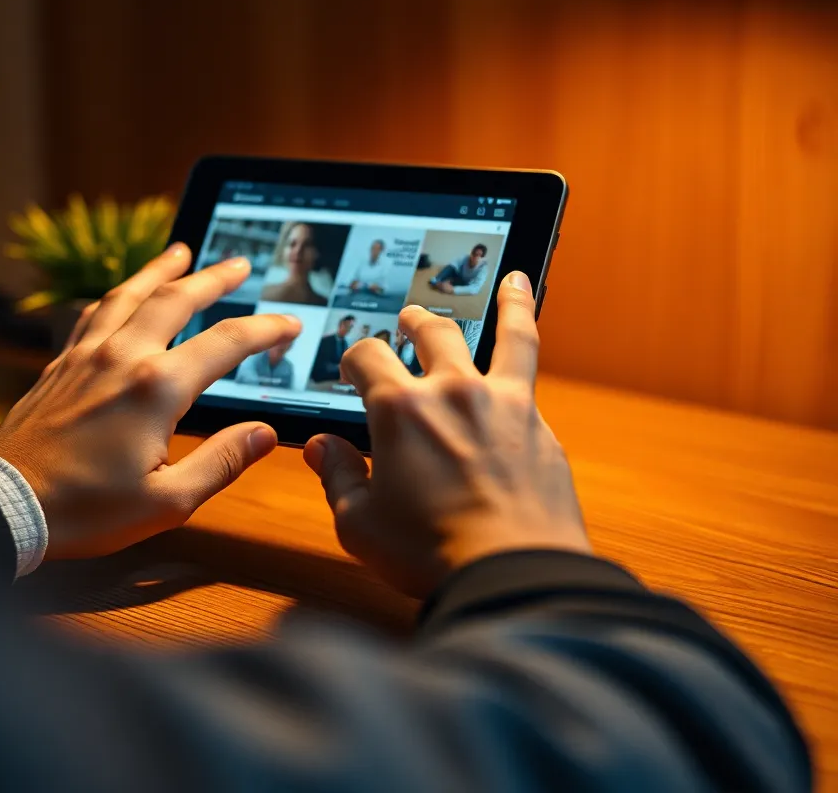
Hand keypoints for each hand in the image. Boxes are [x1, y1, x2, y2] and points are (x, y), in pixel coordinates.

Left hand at [0, 245, 301, 558]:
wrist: (4, 505)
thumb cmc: (86, 509)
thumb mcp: (168, 501)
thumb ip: (222, 461)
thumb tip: (265, 433)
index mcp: (157, 388)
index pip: (226, 343)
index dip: (265, 329)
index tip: (289, 323)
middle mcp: (123, 357)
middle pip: (176, 299)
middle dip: (213, 278)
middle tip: (238, 263)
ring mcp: (87, 356)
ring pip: (129, 295)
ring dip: (160, 270)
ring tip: (179, 252)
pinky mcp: (60, 365)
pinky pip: (92, 314)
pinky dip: (115, 296)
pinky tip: (120, 294)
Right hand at [303, 272, 588, 597]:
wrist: (513, 574)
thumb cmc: (431, 553)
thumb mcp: (360, 523)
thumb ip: (336, 476)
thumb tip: (319, 446)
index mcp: (399, 409)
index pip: (366, 356)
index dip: (353, 357)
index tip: (353, 368)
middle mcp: (450, 391)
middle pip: (430, 332)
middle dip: (413, 322)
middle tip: (409, 321)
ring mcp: (500, 401)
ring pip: (501, 332)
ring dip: (500, 302)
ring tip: (510, 280)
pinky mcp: (537, 422)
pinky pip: (531, 363)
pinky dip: (529, 331)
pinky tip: (531, 324)